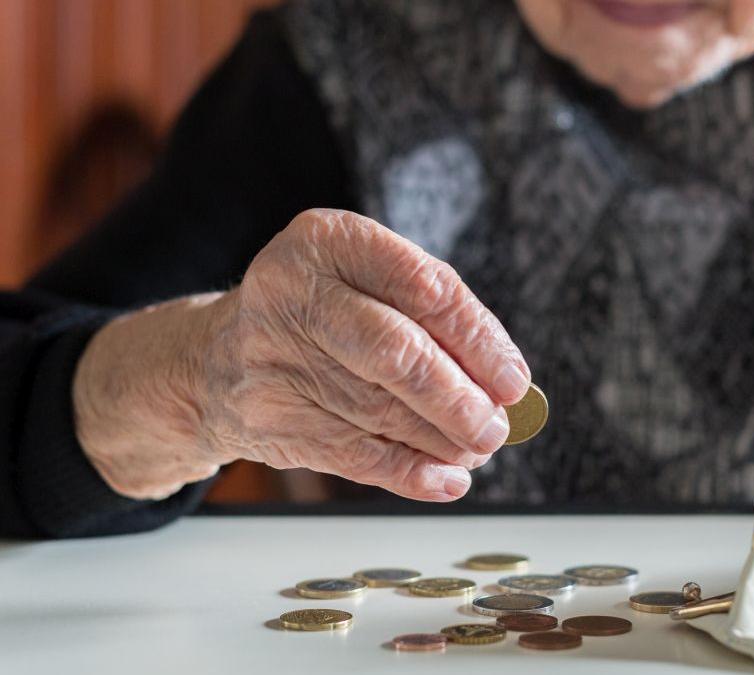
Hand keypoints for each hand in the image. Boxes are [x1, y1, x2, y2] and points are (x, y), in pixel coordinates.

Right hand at [75, 209, 529, 501]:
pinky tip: (445, 479)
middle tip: (497, 428)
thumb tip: (504, 385)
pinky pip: (352, 454)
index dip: (478, 339)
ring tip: (477, 449)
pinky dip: (408, 472)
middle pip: (395, 352)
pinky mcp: (267, 417)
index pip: (423, 287)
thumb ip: (432, 318)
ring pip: (378, 410)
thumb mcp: (365, 283)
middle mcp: (291, 292)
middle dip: (457, 398)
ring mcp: (271, 357)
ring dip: (441, 439)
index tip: (514, 380)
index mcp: (328, 241)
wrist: (214, 359)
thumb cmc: (322, 315)